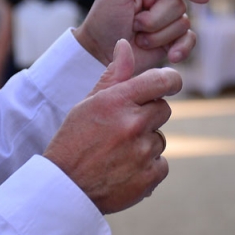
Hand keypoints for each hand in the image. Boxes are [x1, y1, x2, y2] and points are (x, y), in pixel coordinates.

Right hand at [44, 40, 180, 213]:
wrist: (64, 188)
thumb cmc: (74, 141)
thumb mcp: (87, 104)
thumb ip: (113, 76)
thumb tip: (126, 45)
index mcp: (117, 101)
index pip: (163, 80)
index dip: (169, 80)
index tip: (167, 84)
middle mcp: (133, 124)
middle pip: (163, 109)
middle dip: (148, 115)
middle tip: (123, 128)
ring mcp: (143, 152)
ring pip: (160, 138)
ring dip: (145, 143)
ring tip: (118, 153)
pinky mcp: (150, 176)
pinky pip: (161, 164)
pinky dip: (148, 167)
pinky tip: (124, 169)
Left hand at [74, 0, 208, 73]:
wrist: (99, 55)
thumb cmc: (103, 22)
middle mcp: (162, 0)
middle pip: (178, 7)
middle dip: (154, 21)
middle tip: (133, 25)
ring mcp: (168, 21)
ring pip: (182, 26)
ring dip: (157, 37)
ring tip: (137, 38)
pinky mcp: (172, 40)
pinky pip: (189, 42)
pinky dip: (182, 49)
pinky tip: (172, 55)